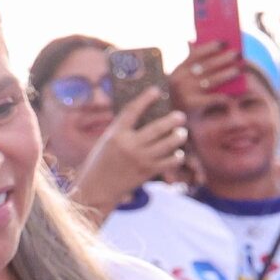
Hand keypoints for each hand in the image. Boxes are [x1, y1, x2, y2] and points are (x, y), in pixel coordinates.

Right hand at [72, 89, 186, 209]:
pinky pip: (169, 162)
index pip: (132, 110)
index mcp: (115, 134)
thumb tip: (146, 116)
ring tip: (182, 133)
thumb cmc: (100, 161)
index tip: (156, 90)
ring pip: (167, 145)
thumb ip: (123, 130)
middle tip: (180, 115)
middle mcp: (129, 146)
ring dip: (178, 137)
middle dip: (172, 120)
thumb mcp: (107, 141)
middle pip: (157, 128)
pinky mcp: (147, 172)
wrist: (97, 189)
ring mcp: (140, 160)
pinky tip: (178, 153)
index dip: (145, 98)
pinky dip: (176, 157)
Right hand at [171, 42, 242, 110]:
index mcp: (178, 70)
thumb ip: (195, 65)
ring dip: (227, 73)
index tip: (224, 42)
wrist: (176, 120)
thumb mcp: (186, 80)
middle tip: (238, 54)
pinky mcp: (192, 105)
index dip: (210, 47)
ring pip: (211, 80)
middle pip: (206, 66)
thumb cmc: (186, 96)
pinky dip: (225, 94)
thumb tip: (214, 49)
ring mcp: (185, 92)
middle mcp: (180, 80)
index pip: (195, 54)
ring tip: (239, 69)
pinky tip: (235, 92)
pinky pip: (213, 97)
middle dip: (224, 59)